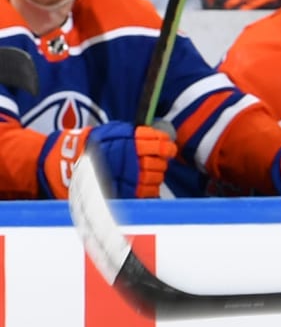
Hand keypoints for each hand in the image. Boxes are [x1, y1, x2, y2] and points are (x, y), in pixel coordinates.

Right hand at [38, 122, 175, 199]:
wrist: (67, 163)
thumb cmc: (89, 146)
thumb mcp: (110, 132)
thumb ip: (131, 134)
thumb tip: (156, 137)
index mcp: (129, 143)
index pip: (157, 144)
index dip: (165, 145)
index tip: (168, 146)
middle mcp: (133, 161)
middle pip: (159, 162)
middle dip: (160, 161)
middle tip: (158, 159)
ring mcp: (131, 179)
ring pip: (156, 178)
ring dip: (156, 175)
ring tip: (148, 172)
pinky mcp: (128, 193)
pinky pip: (149, 192)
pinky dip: (151, 188)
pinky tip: (146, 184)